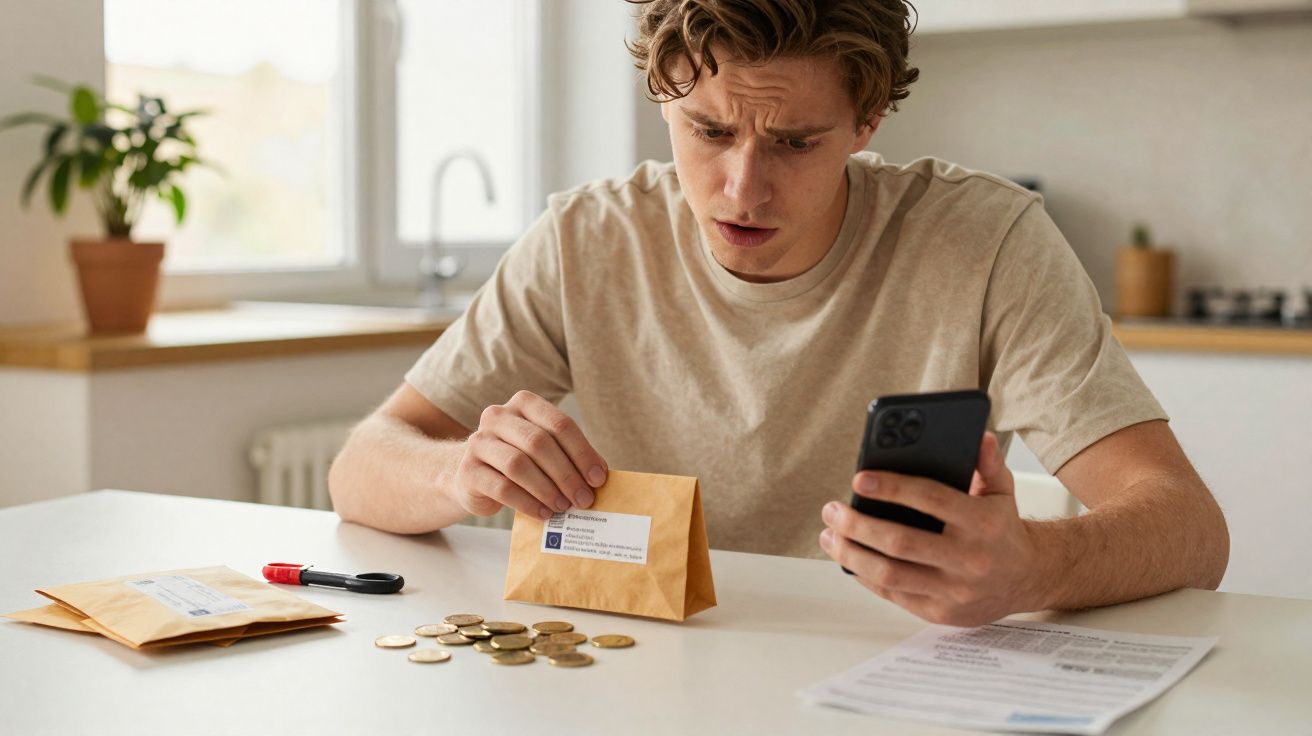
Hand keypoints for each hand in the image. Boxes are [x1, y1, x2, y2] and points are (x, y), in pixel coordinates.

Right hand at [452, 390, 607, 519]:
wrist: (473, 476)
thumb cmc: (520, 462)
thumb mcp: (543, 451)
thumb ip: (568, 456)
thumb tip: (599, 476)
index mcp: (523, 404)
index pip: (559, 424)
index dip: (582, 452)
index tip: (599, 478)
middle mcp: (497, 416)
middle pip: (539, 443)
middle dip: (567, 474)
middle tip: (584, 498)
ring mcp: (478, 442)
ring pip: (518, 464)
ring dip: (547, 489)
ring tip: (563, 506)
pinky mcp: (468, 470)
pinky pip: (502, 487)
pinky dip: (527, 503)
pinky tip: (543, 514)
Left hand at [818, 432, 1042, 626]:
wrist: (1027, 580)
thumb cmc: (1002, 529)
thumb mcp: (1002, 491)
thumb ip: (988, 462)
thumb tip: (977, 435)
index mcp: (982, 523)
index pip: (930, 499)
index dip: (891, 488)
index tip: (859, 479)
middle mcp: (969, 559)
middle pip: (901, 541)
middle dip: (857, 525)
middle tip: (832, 510)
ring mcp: (954, 590)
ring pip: (890, 573)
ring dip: (851, 554)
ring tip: (830, 536)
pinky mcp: (941, 612)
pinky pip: (894, 595)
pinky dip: (865, 576)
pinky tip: (848, 558)